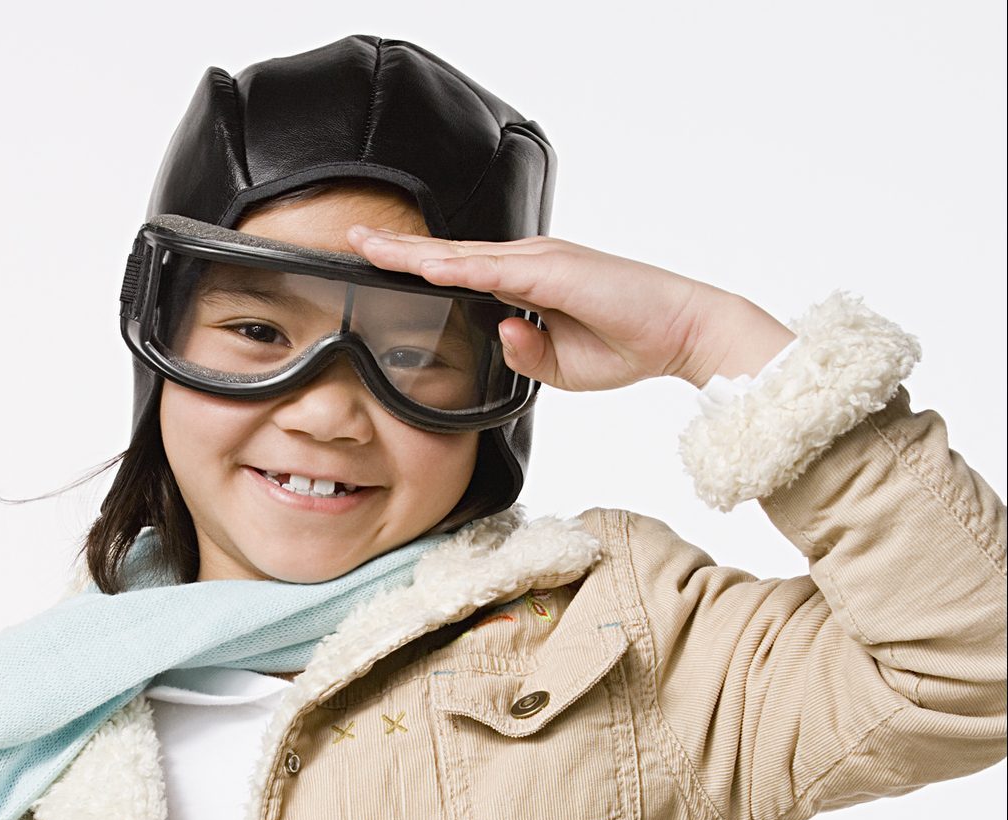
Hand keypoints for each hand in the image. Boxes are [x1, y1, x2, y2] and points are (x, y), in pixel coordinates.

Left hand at [346, 224, 795, 391]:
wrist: (681, 332)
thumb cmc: (626, 344)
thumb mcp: (559, 365)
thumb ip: (523, 352)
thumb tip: (498, 333)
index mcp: (527, 284)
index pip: (459, 275)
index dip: (416, 269)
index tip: (375, 266)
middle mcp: (529, 263)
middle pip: (450, 256)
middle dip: (399, 250)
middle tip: (352, 240)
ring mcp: (540, 262)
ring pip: (462, 256)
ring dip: (414, 252)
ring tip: (369, 247)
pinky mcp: (553, 270)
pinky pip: (492, 269)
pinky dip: (454, 267)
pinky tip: (421, 266)